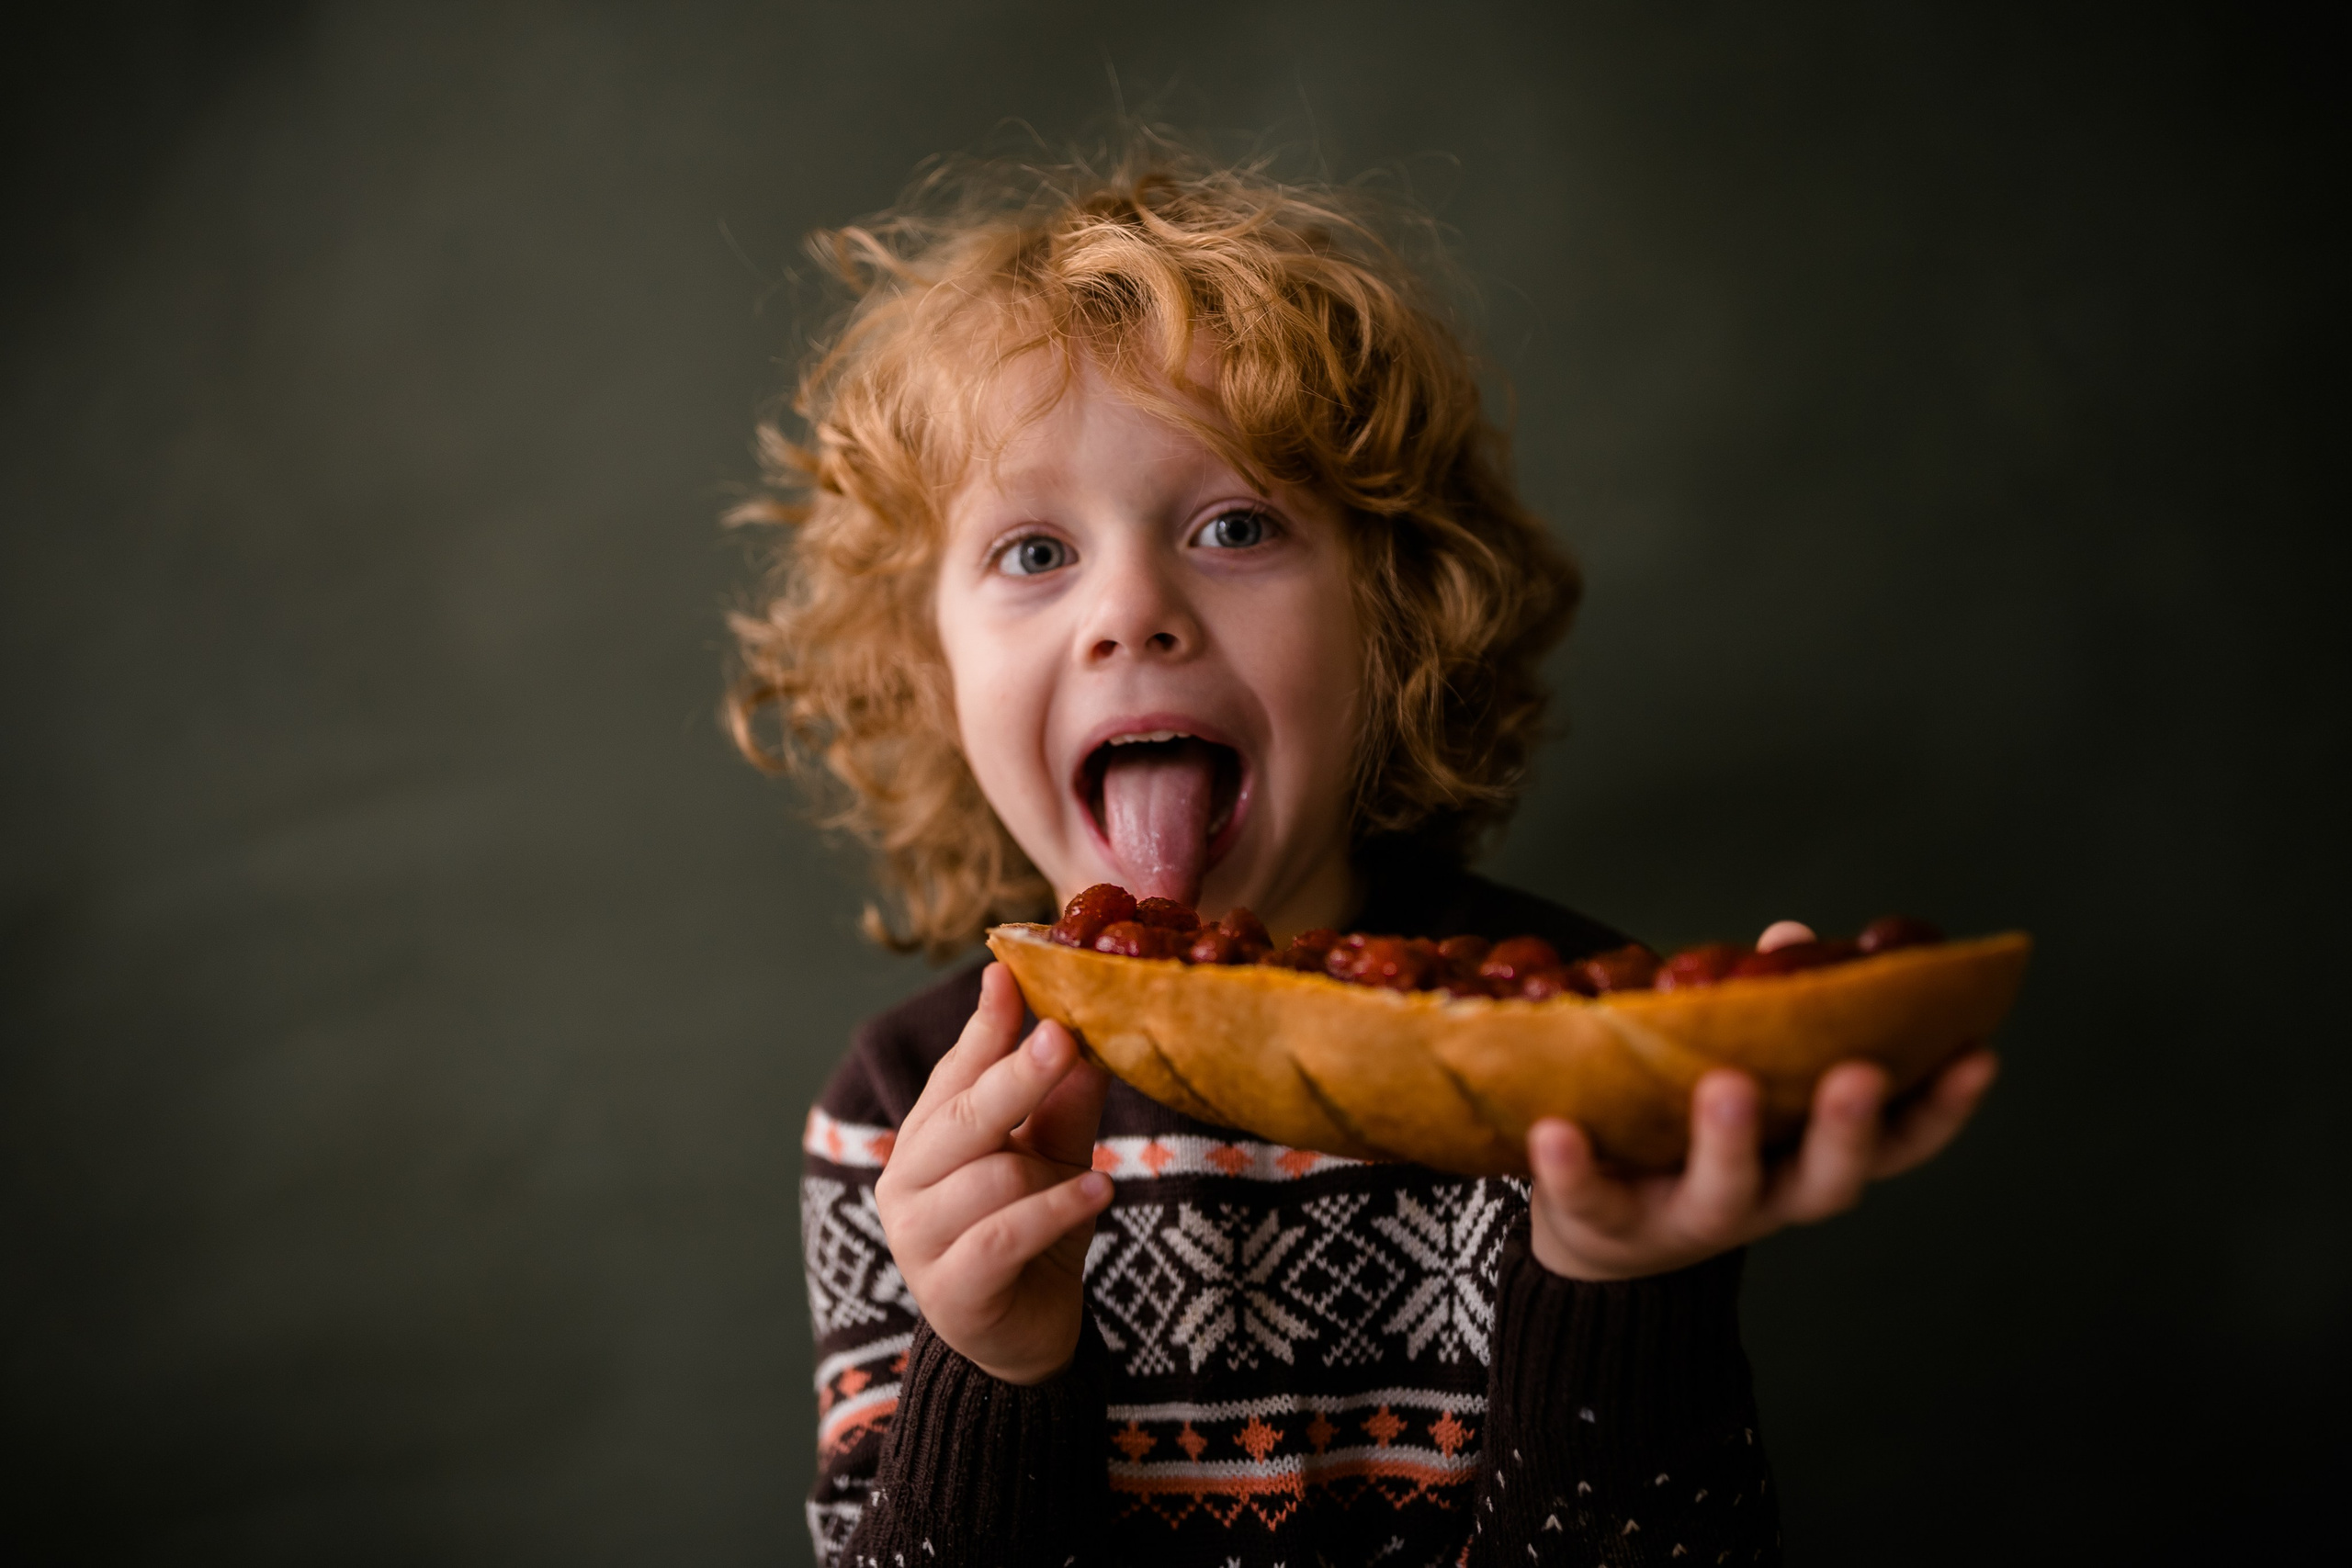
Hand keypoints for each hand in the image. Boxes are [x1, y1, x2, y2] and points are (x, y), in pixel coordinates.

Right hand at [873, 963, 1113, 1383]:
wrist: (1024, 1338)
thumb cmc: (1035, 1232)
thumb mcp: (1056, 1157)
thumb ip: (1064, 1103)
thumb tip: (1089, 1038)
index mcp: (928, 1136)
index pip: (955, 1070)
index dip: (984, 1025)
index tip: (1008, 974)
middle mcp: (908, 1178)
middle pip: (963, 1113)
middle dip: (1015, 1074)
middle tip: (1062, 1037)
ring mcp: (918, 1237)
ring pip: (988, 1178)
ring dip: (1049, 1176)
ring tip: (1096, 1179)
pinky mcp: (948, 1290)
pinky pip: (1001, 1236)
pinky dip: (1053, 1212)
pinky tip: (1097, 1195)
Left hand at [1524, 920, 2000, 1281]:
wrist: (1605, 1236)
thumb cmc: (1691, 1129)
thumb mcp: (1741, 1068)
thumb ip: (1770, 1009)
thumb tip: (1794, 937)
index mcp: (1809, 1156)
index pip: (1897, 1141)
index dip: (1941, 1107)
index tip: (1980, 1053)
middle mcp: (1767, 1196)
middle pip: (1825, 1180)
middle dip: (1846, 1129)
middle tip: (1854, 1075)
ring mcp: (1688, 1217)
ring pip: (1722, 1194)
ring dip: (1728, 1142)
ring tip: (1724, 1086)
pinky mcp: (1608, 1222)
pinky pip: (1591, 1200)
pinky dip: (1573, 1168)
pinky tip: (1554, 1130)